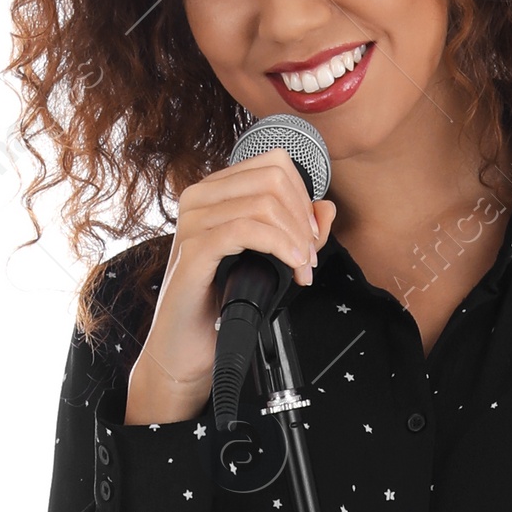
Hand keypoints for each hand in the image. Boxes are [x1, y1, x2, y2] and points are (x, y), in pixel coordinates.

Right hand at [124, 156, 337, 424]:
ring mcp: (193, 222)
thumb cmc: (218, 306)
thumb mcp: (267, 263)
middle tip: (309, 257)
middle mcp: (200, 198)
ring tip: (301, 268)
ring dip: (295, 238)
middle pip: (272, 179)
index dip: (303, 197)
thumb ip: (297, 233)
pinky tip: (291, 265)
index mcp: (216, 192)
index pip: (273, 163)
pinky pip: (245, 230)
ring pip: (263, 203)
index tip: (312, 236)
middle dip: (302, 219)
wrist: (185, 348)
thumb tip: (327, 208)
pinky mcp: (193, 250)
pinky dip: (278, 246)